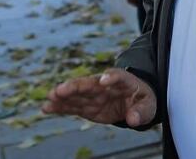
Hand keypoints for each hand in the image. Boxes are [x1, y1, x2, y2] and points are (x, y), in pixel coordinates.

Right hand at [42, 68, 156, 126]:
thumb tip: (132, 120)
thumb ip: (141, 112)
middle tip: (62, 89)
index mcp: (124, 81)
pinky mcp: (86, 106)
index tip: (104, 80)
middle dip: (76, 86)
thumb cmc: (143, 100)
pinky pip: (72, 106)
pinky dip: (60, 106)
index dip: (111, 77)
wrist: (134, 101)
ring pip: (77, 94)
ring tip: (51, 96)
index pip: (118, 76)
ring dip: (64, 95)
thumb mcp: (148, 106)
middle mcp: (105, 85)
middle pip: (90, 83)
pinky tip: (47, 107)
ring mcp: (94, 95)